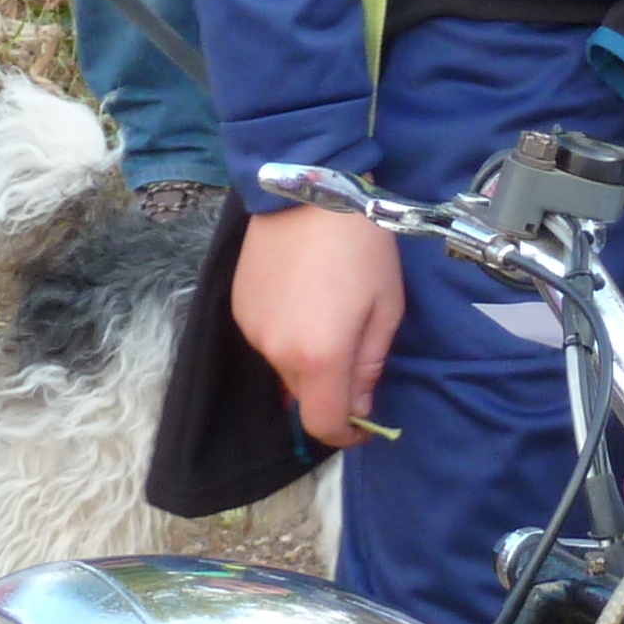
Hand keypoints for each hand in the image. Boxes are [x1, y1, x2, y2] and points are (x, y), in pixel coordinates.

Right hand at [236, 202, 405, 446]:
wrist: (309, 189)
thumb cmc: (362, 246)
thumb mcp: (386, 306)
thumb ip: (370, 364)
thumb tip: (360, 406)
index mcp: (319, 356)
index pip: (323, 423)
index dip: (344, 435)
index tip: (362, 426)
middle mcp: (276, 352)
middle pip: (304, 396)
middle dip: (331, 388)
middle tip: (357, 350)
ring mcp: (251, 330)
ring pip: (284, 368)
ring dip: (308, 359)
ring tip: (331, 313)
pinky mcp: (237, 308)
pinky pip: (267, 340)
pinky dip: (287, 335)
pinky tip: (305, 298)